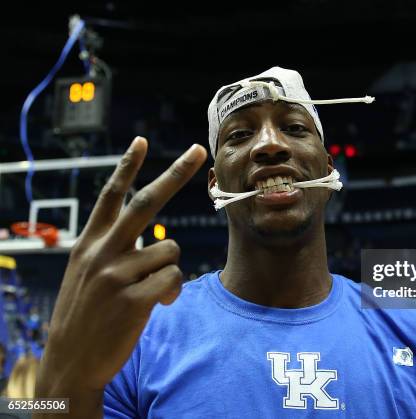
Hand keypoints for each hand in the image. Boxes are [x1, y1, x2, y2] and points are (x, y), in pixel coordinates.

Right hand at [36, 137, 206, 393]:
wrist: (71, 361)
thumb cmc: (85, 314)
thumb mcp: (85, 273)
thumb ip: (112, 250)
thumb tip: (157, 242)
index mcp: (89, 243)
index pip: (110, 195)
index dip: (127, 166)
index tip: (141, 141)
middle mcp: (102, 252)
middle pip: (147, 202)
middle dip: (176, 172)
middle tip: (198, 150)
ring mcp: (117, 275)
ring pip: (171, 252)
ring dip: (169, 271)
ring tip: (149, 291)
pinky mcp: (134, 299)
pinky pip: (174, 280)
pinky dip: (172, 292)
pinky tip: (157, 305)